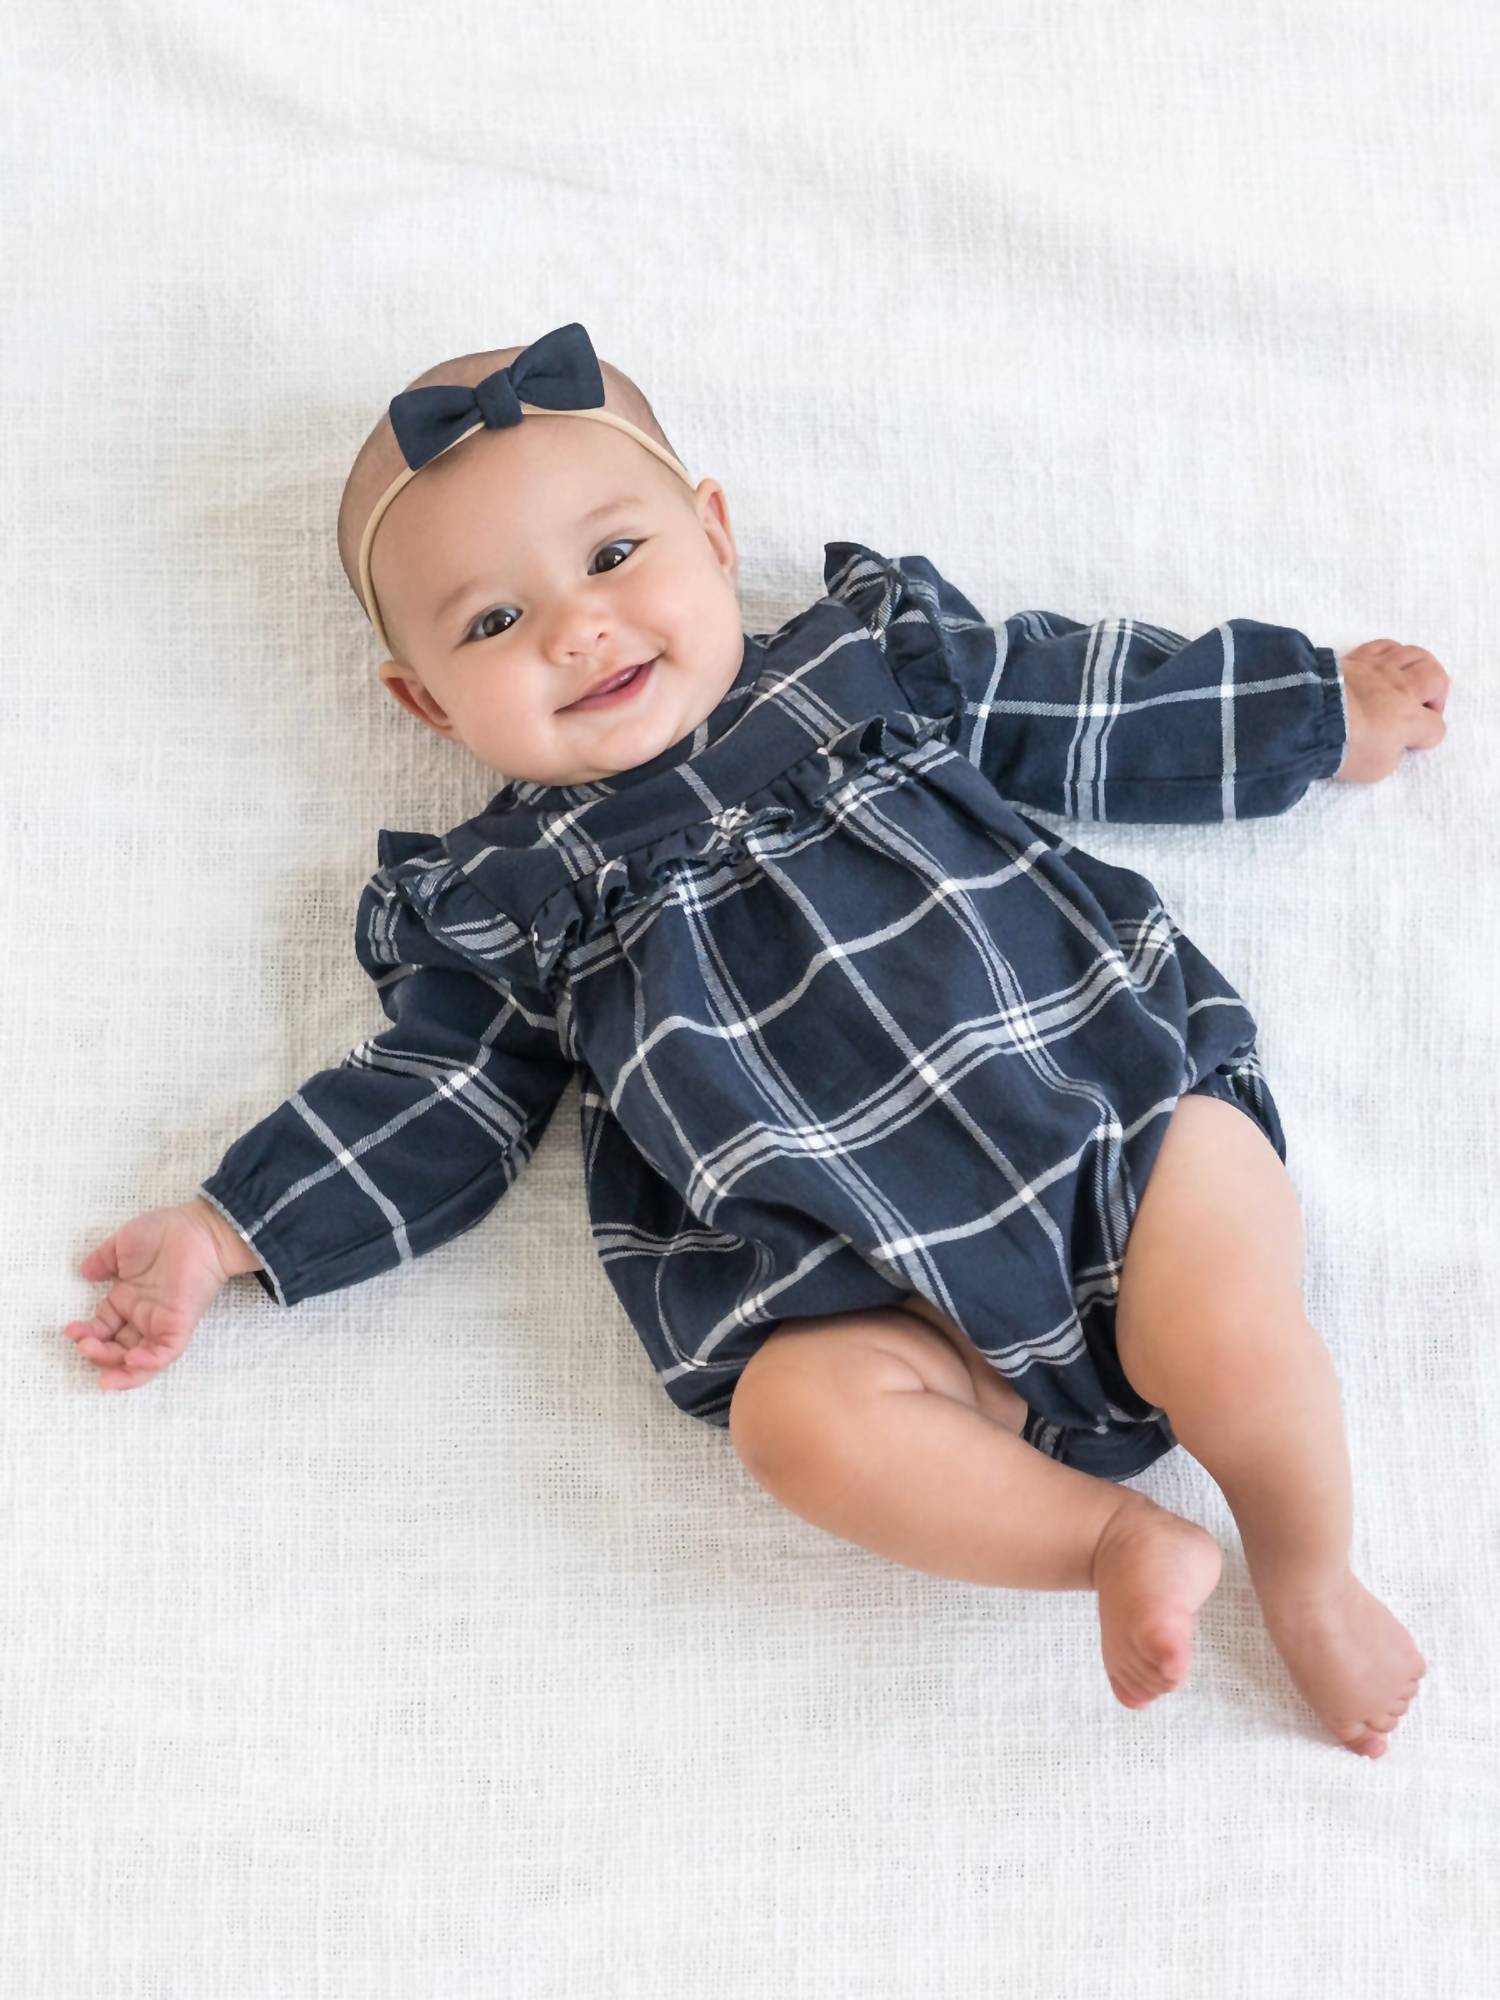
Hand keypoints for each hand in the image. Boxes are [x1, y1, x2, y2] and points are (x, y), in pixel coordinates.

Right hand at [65, 1201, 240, 1389]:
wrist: (199, 1228)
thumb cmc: (164, 1232)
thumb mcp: (122, 1245)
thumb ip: (102, 1260)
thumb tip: (84, 1271)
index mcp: (128, 1300)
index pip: (103, 1329)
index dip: (86, 1334)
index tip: (70, 1331)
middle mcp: (143, 1316)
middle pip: (117, 1349)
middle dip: (97, 1354)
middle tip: (83, 1346)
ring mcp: (162, 1322)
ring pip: (139, 1360)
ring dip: (117, 1366)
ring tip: (94, 1355)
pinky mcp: (179, 1325)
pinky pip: (164, 1353)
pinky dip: (148, 1363)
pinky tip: (130, 1359)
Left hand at [1334, 640, 1449, 783]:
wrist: (1309, 718)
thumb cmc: (1345, 749)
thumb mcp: (1376, 768)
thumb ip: (1393, 753)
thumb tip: (1393, 742)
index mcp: (1410, 720)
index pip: (1435, 727)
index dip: (1427, 738)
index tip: (1412, 743)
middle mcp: (1401, 689)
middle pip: (1436, 679)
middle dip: (1437, 694)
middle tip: (1423, 707)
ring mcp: (1380, 670)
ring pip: (1416, 655)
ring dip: (1420, 668)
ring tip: (1411, 681)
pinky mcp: (1357, 658)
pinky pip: (1385, 645)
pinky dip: (1392, 653)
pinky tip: (1387, 665)